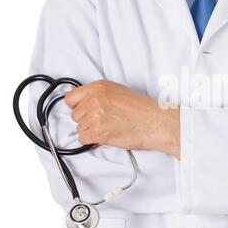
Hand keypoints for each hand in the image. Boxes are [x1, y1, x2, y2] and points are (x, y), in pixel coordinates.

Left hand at [65, 80, 179, 157]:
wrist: (156, 123)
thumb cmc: (144, 110)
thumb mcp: (119, 92)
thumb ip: (99, 95)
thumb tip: (83, 101)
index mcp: (99, 87)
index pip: (71, 98)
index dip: (77, 107)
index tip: (83, 112)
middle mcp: (95, 99)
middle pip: (75, 115)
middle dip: (87, 120)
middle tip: (105, 121)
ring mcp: (95, 115)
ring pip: (79, 128)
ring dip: (92, 131)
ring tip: (110, 128)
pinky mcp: (98, 131)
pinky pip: (83, 139)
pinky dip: (93, 141)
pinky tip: (107, 136)